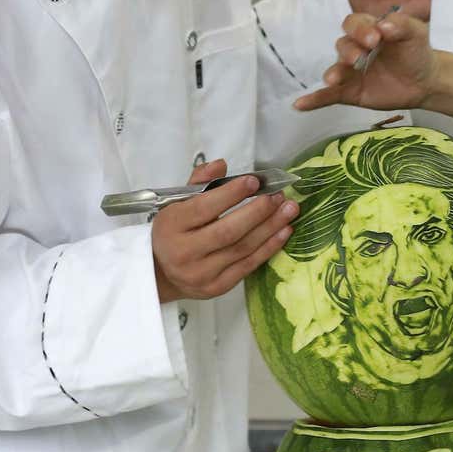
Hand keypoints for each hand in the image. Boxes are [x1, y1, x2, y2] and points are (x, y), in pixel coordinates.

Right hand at [152, 159, 298, 302]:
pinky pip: (248, 265)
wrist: (163, 273)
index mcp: (171, 225)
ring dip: (270, 227)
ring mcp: (201, 272)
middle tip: (278, 196)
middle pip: (228, 231)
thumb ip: (199, 182)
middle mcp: (184, 251)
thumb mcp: (177, 203)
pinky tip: (284, 231)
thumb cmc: (175, 231)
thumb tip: (221, 165)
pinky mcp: (218, 287)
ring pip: (242, 248)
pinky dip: (270, 247)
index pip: (204, 208)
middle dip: (258, 212)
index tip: (254, 181)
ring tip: (289, 210)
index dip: (231, 194)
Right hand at [293, 11, 436, 111]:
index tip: (375, 38)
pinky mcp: (350, 92)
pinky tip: (300, 105)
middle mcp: (354, 49)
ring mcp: (350, 72)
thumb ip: (401, 25)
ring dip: (334, 73)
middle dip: (349, 51)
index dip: (361, 29)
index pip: (355, 23)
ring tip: (334, 79)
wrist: (425, 82)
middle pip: (343, 45)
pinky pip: (329, 96)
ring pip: (336, 69)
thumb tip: (384, 26)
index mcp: (368, 30)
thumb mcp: (415, 33)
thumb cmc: (417, 52)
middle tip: (360, 58)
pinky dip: (314, 100)